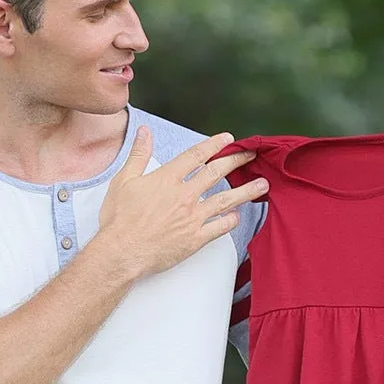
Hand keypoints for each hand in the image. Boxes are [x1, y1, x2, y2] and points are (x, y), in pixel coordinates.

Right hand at [97, 128, 267, 280]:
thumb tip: (145, 132)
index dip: (214, 145)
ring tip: (263, 185)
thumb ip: (138, 154)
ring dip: (246, 191)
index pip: (196, 155)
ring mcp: (192, 217)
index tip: (228, 139)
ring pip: (226, 200)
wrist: (123, 251)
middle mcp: (184, 195)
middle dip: (237, 161)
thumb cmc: (120, 219)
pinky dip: (231, 221)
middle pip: (216, 173)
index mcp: (167, 178)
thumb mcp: (124, 180)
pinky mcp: (196, 238)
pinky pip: (220, 227)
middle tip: (252, 155)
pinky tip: (239, 216)